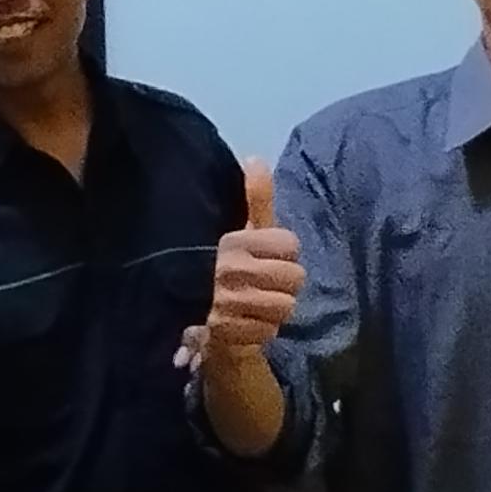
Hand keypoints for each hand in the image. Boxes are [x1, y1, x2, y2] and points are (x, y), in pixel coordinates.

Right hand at [184, 159, 300, 371]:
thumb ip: (255, 198)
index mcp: (233, 240)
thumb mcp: (242, 230)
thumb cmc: (228, 266)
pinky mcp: (226, 333)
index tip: (267, 255)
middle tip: (265, 283)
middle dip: (285, 283)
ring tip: (259, 303)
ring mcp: (226, 304)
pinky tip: (249, 321)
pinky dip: (262, 329)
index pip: (290, 244)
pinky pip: (270, 331)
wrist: (195, 318)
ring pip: (286, 306)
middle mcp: (228, 269)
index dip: (284, 252)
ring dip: (275, 308)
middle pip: (295, 277)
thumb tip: (255, 158)